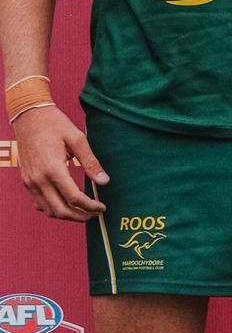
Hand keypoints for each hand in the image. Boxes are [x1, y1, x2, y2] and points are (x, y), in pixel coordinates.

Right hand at [13, 105, 108, 221]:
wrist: (29, 116)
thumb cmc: (55, 124)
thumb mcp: (77, 138)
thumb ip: (90, 162)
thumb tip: (104, 181)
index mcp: (53, 168)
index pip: (74, 198)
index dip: (90, 206)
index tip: (102, 207)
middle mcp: (38, 179)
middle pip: (61, 210)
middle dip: (80, 216)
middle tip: (95, 213)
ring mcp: (30, 182)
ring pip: (48, 211)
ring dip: (67, 215)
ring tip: (83, 211)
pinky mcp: (26, 181)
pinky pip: (39, 204)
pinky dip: (53, 209)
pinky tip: (65, 204)